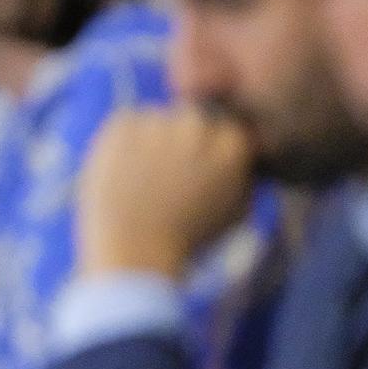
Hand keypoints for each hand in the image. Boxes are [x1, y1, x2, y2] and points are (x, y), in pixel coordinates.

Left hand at [77, 108, 254, 278]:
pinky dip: (123, 141)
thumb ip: (244, 176)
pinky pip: (125, 122)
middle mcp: (198, 126)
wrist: (135, 251)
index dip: (207, 150)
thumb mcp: (235, 211)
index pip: (223, 128)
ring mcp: (158, 123)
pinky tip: (123, 172)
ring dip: (151, 138)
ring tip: (142, 179)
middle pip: (191, 117)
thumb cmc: (187, 239)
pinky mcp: (122, 126)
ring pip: (156, 118)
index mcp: (232, 145)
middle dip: (181, 138)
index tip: (193, 171)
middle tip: (164, 174)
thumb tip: (245, 155)